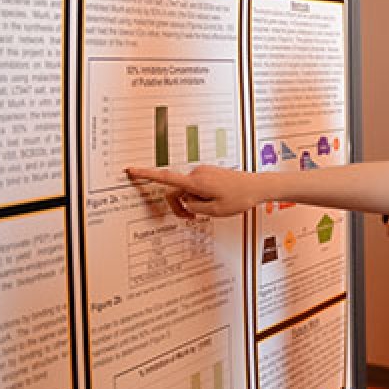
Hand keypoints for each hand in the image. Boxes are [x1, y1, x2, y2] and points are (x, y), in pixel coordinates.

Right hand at [126, 165, 263, 218]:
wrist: (257, 186)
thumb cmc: (240, 198)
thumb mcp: (215, 211)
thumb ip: (194, 208)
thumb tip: (184, 202)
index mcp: (196, 182)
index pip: (166, 178)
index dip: (146, 175)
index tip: (131, 169)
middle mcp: (197, 174)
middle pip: (176, 191)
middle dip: (180, 206)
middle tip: (191, 219)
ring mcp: (203, 172)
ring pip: (187, 190)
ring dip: (192, 202)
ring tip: (211, 209)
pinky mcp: (208, 173)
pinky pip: (195, 186)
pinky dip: (198, 196)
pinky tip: (214, 201)